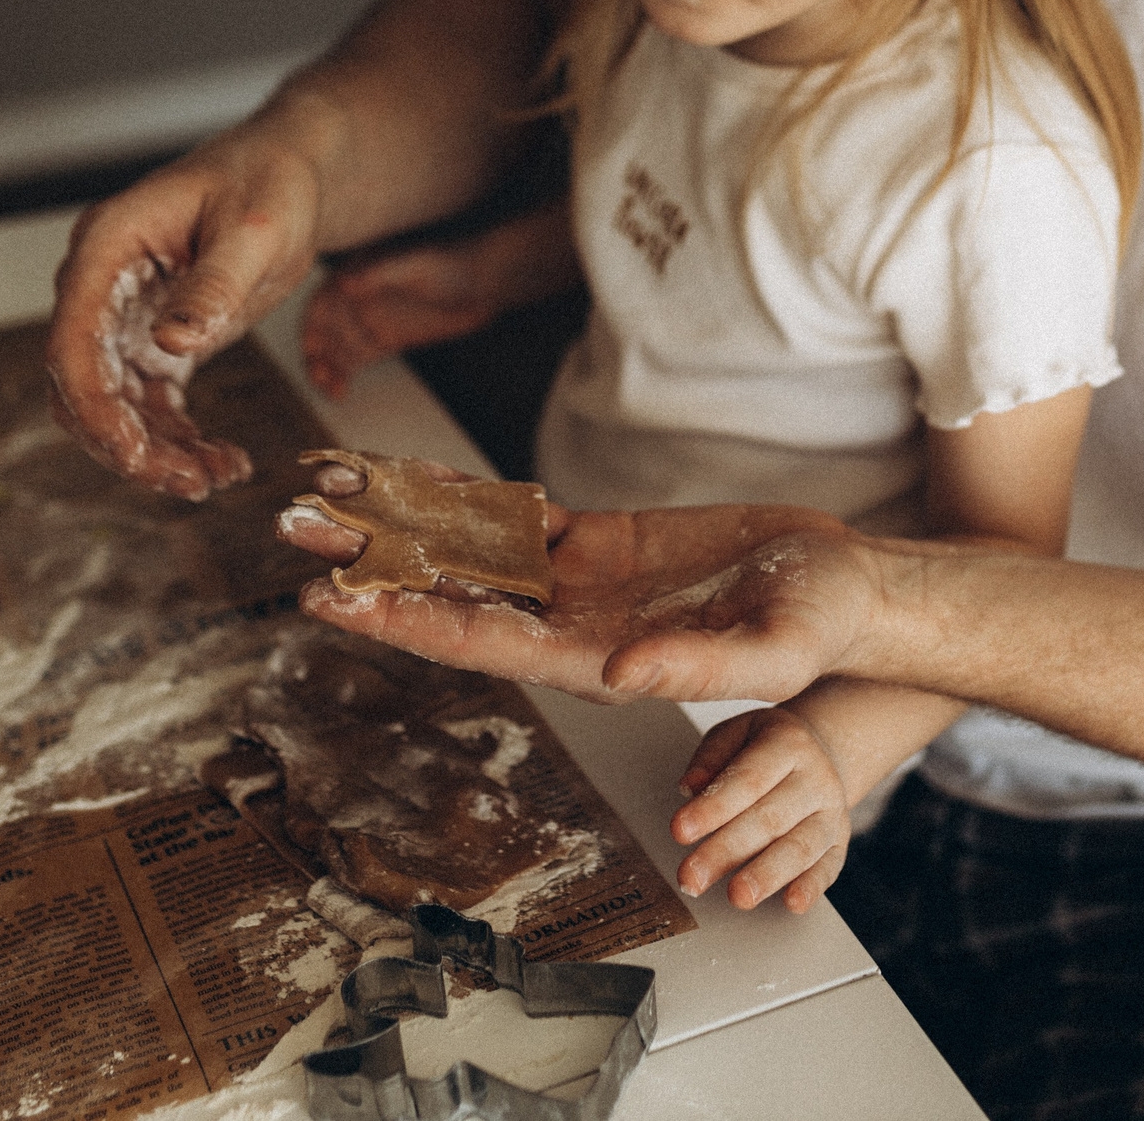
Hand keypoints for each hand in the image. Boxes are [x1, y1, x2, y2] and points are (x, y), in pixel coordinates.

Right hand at [48, 132, 322, 499]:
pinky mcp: (153, 335)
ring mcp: (124, 311)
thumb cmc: (272, 182)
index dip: (94, 404)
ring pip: (113, 402)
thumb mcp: (257, 229)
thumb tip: (175, 340)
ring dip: (154, 449)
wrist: (290, 168)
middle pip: (82, 381)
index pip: (73, 338)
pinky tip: (219, 460)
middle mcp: (103, 282)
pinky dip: (177, 437)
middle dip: (125, 441)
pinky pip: (148, 400)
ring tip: (214, 478)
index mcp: (109, 245)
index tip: (131, 452)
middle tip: (187, 482)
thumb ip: (215, 282)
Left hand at [294, 492, 882, 704]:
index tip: (332, 596)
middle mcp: (570, 625)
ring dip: (402, 523)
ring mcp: (580, 584)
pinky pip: (514, 518)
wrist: (848, 590)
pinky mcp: (601, 543)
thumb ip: (695, 665)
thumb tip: (618, 670)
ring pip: (471, 551)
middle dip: (372, 563)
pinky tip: (412, 473)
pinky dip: (462, 494)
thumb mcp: (770, 651)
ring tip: (331, 490)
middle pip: (449, 592)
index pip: (478, 639)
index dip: (400, 617)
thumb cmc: (818, 626)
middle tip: (294, 526)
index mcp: (595, 660)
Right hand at [300, 243, 507, 397]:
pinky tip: (340, 391)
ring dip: (328, 368)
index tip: (311, 348)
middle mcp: (360, 296)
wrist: (486, 281)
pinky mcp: (389, 336)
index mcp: (360, 273)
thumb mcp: (415, 265)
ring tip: (330, 390)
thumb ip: (378, 274)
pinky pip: (358, 357)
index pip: (322, 299)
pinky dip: (345, 373)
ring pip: (338, 346)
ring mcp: (374, 317)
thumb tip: (343, 283)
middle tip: (320, 377)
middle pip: (325, 328)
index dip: (312, 324)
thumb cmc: (451, 263)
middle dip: (317, 353)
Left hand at [671, 705, 852, 911]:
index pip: (747, 779)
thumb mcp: (737, 733)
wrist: (821, 752)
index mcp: (787, 743)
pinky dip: (811, 887)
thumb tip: (690, 787)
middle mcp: (816, 777)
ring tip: (737, 896)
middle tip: (692, 877)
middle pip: (770, 818)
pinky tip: (792, 903)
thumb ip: (711, 757)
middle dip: (727, 851)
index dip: (713, 808)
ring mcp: (831, 812)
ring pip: (800, 847)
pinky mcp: (839, 842)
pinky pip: (829, 866)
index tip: (679, 831)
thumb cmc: (767, 747)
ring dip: (767, 875)